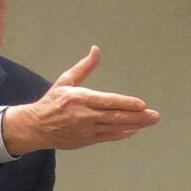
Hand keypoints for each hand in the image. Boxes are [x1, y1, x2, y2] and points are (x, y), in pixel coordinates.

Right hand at [1, 46, 161, 153]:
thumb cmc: (52, 102)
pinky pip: (109, 137)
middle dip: (138, 117)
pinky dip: (123, 134)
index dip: (125, 103)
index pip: (107, 102)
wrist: (35, 127)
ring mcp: (87, 130)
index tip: (141, 104)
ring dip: (135, 125)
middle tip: (155, 115)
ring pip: (115, 128)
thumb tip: (96, 50)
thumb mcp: (66, 81)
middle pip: (115, 117)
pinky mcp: (87, 140)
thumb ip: (84, 67)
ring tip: (151, 121)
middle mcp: (84, 116)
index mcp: (79, 99)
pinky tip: (135, 129)